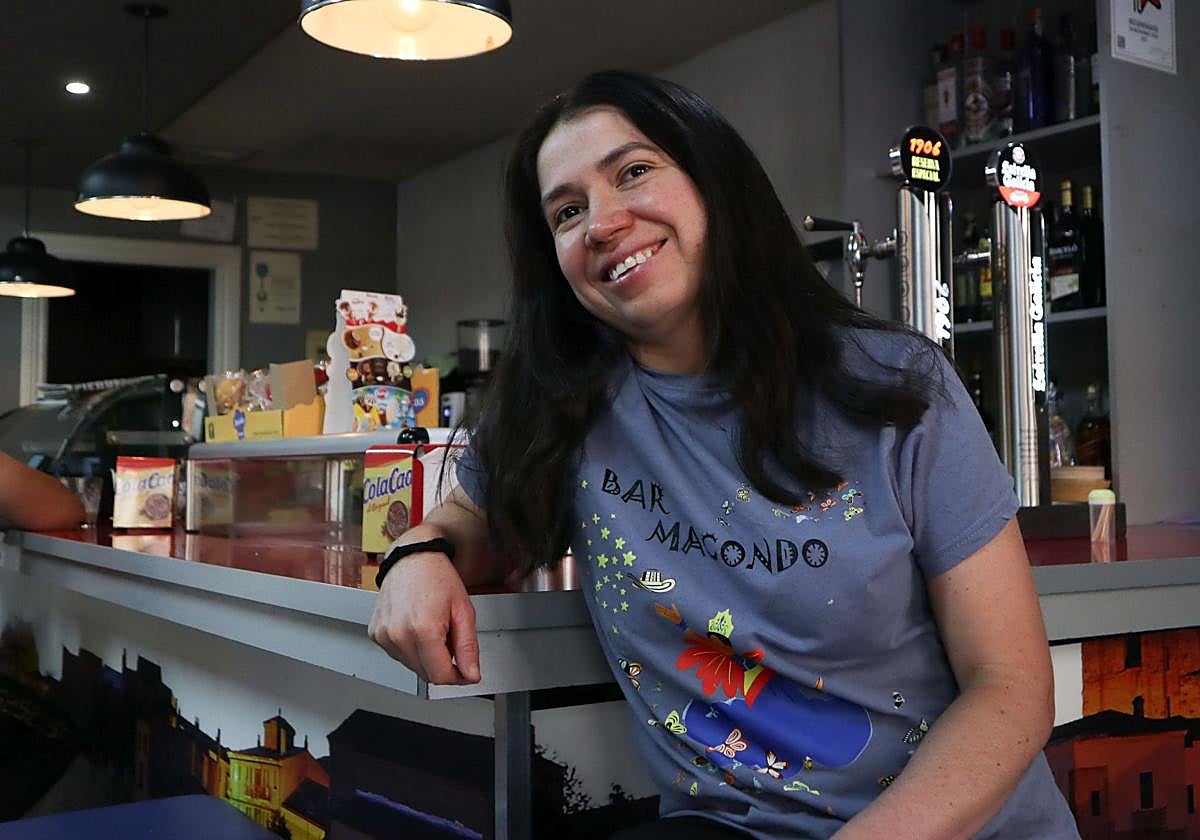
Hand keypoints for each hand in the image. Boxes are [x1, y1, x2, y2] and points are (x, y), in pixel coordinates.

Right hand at [368, 552, 480, 684]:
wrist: (412, 557)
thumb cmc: (437, 577)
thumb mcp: (464, 611)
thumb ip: (468, 647)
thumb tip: (471, 674)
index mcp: (423, 629)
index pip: (440, 677)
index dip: (458, 677)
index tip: (465, 670)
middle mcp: (398, 635)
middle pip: (426, 675)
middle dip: (443, 664)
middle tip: (450, 638)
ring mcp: (384, 636)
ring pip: (412, 667)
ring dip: (427, 657)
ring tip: (433, 629)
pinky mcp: (376, 634)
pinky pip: (398, 655)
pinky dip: (411, 648)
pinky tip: (416, 627)